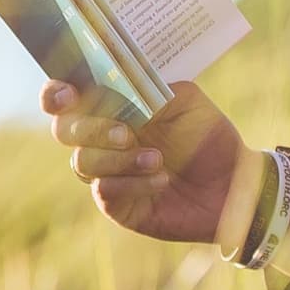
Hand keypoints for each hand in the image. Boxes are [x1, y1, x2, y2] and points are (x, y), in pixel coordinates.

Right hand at [41, 77, 249, 243]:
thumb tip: (120, 85)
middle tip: (126, 134)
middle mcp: (102, 140)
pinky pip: (104, 191)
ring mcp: (107, 173)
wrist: (234, 184)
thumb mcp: (188, 102)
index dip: (55, 94)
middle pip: (64, 130)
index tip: (67, 93)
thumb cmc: (209, 138)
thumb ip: (152, 88)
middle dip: (91, 129)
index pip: (67, 98)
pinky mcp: (116, 204)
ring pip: (82, 162)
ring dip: (118, 159)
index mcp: (114, 108)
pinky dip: (132, 183)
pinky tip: (161, 180)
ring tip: (157, 159)